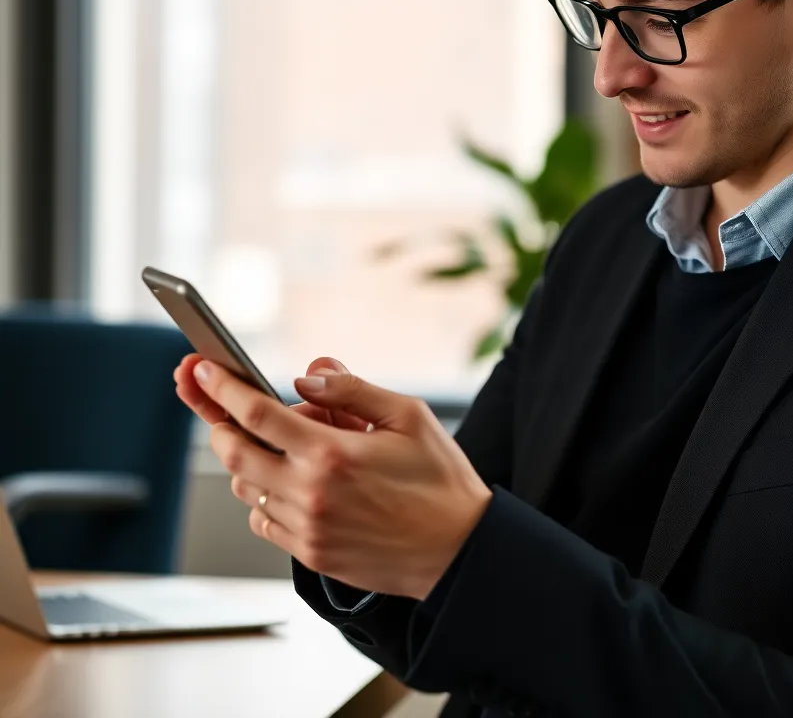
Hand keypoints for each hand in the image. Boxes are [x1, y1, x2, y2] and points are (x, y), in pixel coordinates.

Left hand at [191, 357, 493, 600]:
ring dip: (246, 458)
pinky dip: (264, 495)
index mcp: (332, 453)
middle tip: (217, 402)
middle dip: (217, 421)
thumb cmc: (439, 480)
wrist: (458, 550)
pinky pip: (264, 521)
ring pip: (246, 487)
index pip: (257, 414)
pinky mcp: (311, 554)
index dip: (222, 388)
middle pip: (235, 452)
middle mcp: (311, 493)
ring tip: (282, 441)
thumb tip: (307, 373)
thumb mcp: (408, 415)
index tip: (201, 370)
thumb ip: (352, 389)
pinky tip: (292, 480)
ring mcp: (307, 528)